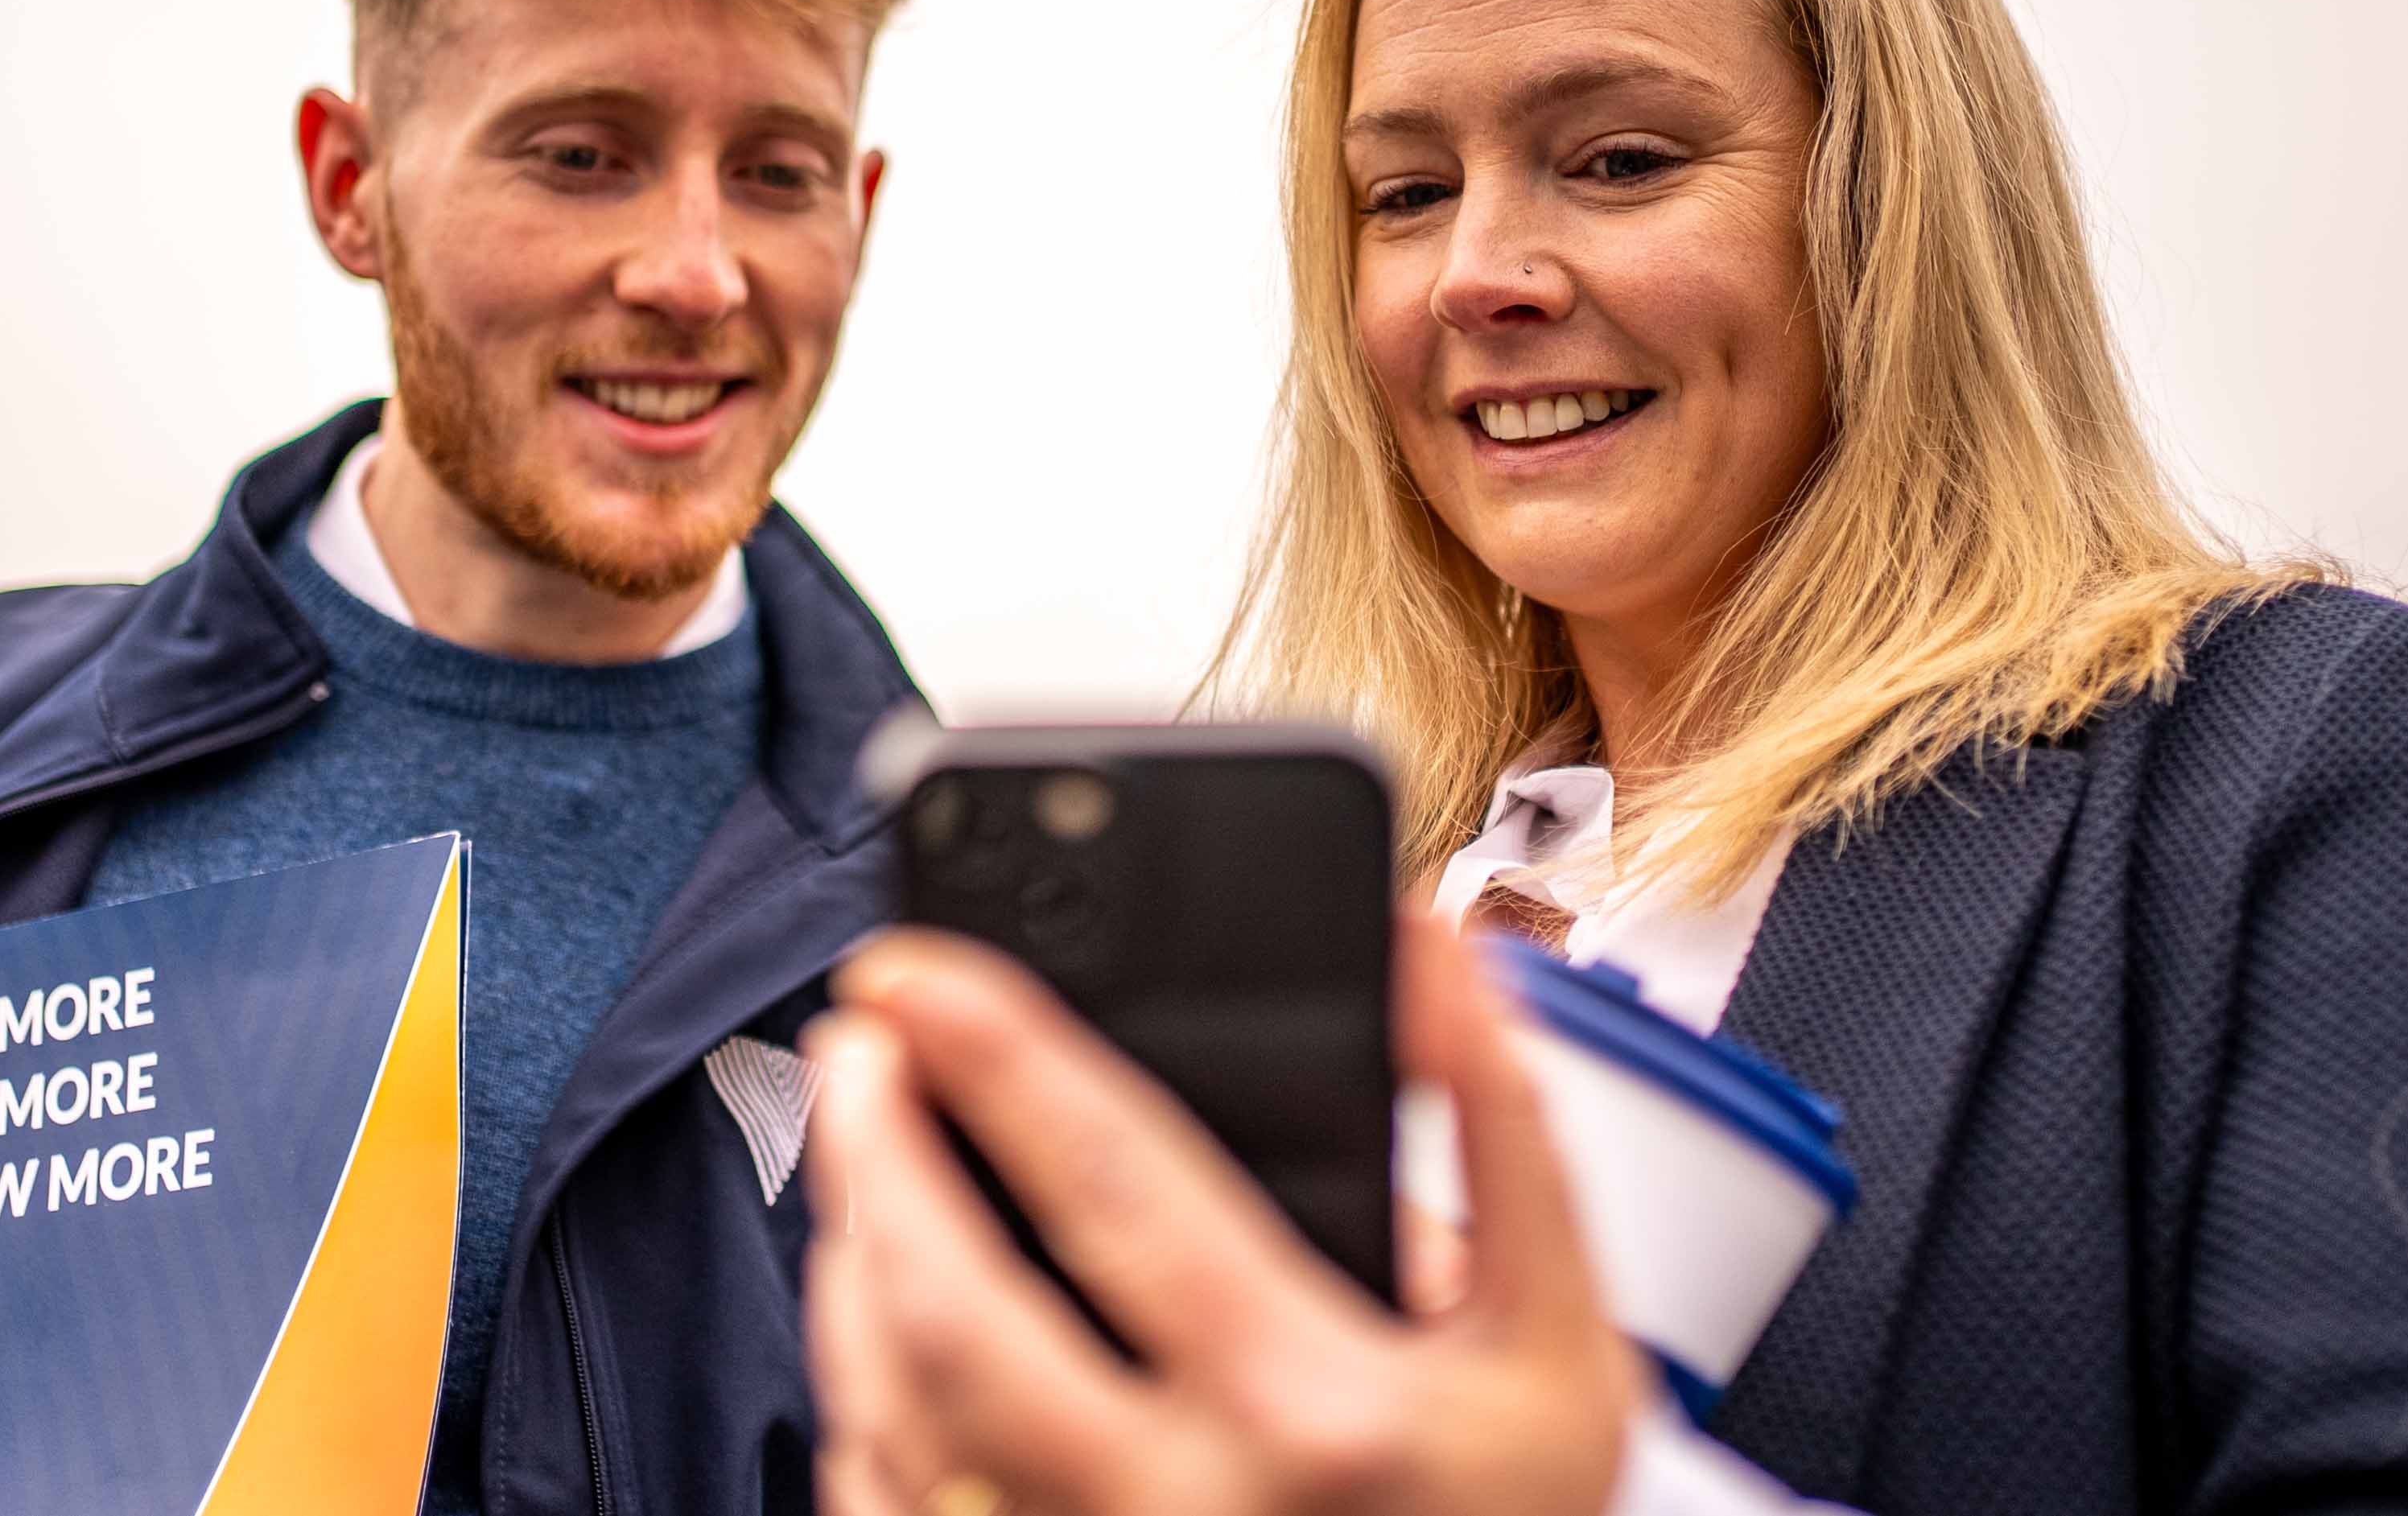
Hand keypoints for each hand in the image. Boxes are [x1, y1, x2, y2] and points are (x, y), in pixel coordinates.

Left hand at [802, 911, 1646, 1515]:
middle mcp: (1180, 1507)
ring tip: (863, 1147)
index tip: (920, 973)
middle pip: (951, 1308)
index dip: (997, 1056)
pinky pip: (885, 1502)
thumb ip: (1500, 1126)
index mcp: (1313, 1407)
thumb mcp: (1557, 1337)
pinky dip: (860, 1391)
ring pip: (893, 1409)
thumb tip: (1425, 947)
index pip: (1115, 1188)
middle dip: (872, 1149)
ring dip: (850, 1255)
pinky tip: (877, 1309)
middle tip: (858, 1041)